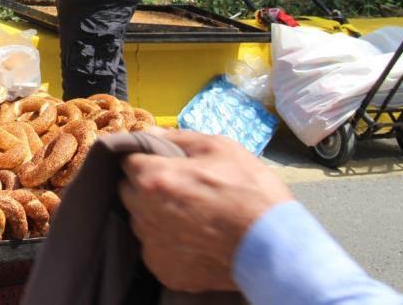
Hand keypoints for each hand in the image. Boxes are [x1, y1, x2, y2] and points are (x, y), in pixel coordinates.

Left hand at [119, 130, 293, 293]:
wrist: (276, 247)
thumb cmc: (251, 191)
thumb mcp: (220, 148)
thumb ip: (179, 137)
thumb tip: (153, 133)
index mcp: (155, 178)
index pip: (126, 160)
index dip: (143, 157)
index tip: (159, 160)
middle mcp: (145, 212)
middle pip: (127, 190)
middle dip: (145, 184)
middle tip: (176, 185)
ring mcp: (152, 244)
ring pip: (139, 220)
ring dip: (153, 213)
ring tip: (187, 213)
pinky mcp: (163, 269)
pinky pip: (153, 248)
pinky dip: (166, 241)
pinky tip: (191, 236)